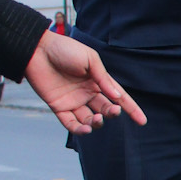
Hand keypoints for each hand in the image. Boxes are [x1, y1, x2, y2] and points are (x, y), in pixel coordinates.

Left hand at [25, 30, 147, 134]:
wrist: (38, 50)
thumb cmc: (64, 49)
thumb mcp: (90, 59)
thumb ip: (103, 79)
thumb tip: (117, 97)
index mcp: (97, 80)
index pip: (118, 97)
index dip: (131, 109)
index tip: (142, 121)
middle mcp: (87, 92)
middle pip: (105, 109)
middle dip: (112, 113)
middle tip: (113, 111)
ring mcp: (73, 101)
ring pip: (89, 119)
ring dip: (96, 123)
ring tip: (96, 118)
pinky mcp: (59, 107)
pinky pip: (71, 123)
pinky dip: (79, 130)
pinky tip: (85, 129)